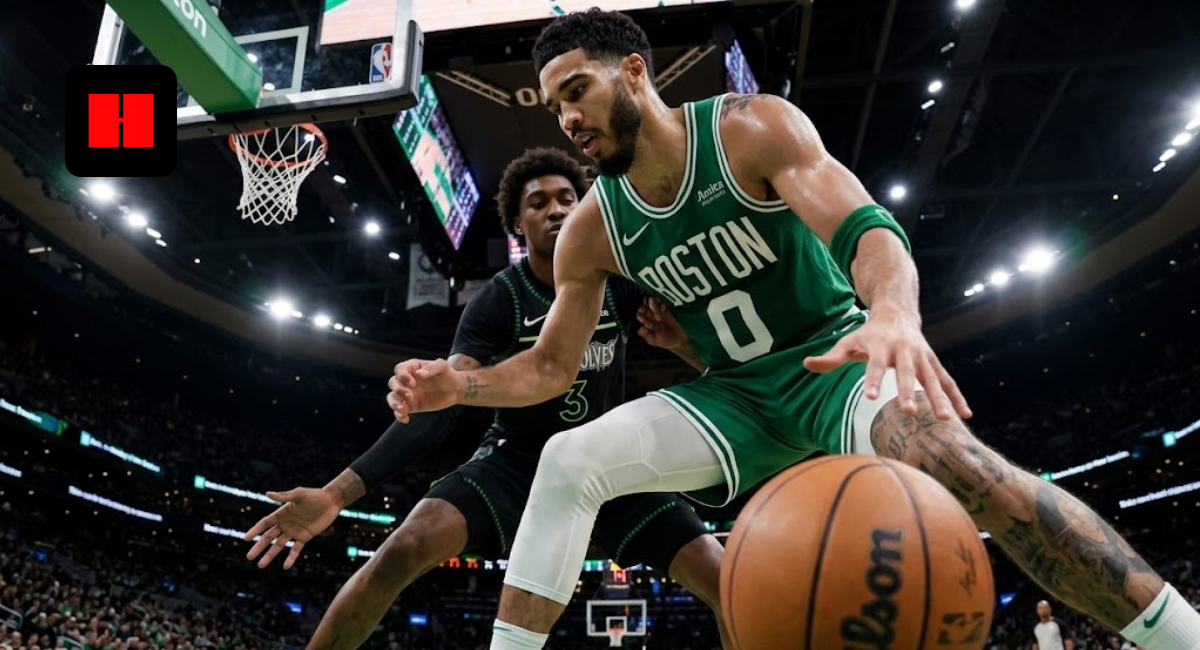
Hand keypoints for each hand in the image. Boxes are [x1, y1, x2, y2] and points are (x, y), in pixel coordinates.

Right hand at [242, 487, 340, 569]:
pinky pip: (296, 549)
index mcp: (282, 513)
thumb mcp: (299, 494)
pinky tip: (285, 566)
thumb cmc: (314, 495)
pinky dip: (291, 558)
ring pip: (279, 546)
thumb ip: (284, 496)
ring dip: (270, 555)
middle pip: (268, 537)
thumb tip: (267, 494)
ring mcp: (294, 531)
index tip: (246, 539)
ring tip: (260, 565)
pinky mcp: (305, 537)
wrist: (331, 501)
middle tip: (249, 557)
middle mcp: (286, 524)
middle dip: (258, 547)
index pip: (265, 524)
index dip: (255, 531)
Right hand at [387, 358, 461, 422]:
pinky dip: (399, 415)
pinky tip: (405, 419)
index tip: (413, 383)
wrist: (455, 390)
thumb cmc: (448, 374)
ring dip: (394, 404)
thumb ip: (431, 368)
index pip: (399, 369)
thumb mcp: (443, 367)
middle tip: (411, 395)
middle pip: (393, 383)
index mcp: (412, 368)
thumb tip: (419, 374)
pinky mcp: (411, 406)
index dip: (403, 376)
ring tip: (403, 409)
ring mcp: (407, 394)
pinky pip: (399, 411)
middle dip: (399, 390)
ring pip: (392, 398)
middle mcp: (406, 380)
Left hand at [637, 297, 687, 350]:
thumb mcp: (654, 341)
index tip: (646, 319)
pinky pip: (662, 304)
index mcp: (645, 323)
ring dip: (653, 304)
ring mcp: (658, 312)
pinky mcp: (666, 310)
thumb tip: (640, 328)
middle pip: (644, 307)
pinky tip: (663, 309)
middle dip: (646, 307)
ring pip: (652, 303)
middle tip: (652, 312)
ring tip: (658, 310)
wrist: (679, 339)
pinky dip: (661, 305)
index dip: (641, 316)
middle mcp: (650, 316)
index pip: (639, 315)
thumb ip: (647, 335)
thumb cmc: (664, 341)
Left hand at [803, 309, 970, 420]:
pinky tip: (966, 414)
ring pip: (932, 378)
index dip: (872, 380)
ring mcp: (922, 356)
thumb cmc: (868, 333)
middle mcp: (904, 350)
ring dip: (939, 398)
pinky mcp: (933, 362)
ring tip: (945, 420)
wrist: (897, 312)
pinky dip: (957, 396)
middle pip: (906, 372)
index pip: (874, 365)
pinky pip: (947, 380)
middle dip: (908, 392)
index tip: (870, 397)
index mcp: (881, 345)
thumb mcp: (849, 341)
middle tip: (909, 412)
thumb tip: (807, 364)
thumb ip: (831, 357)